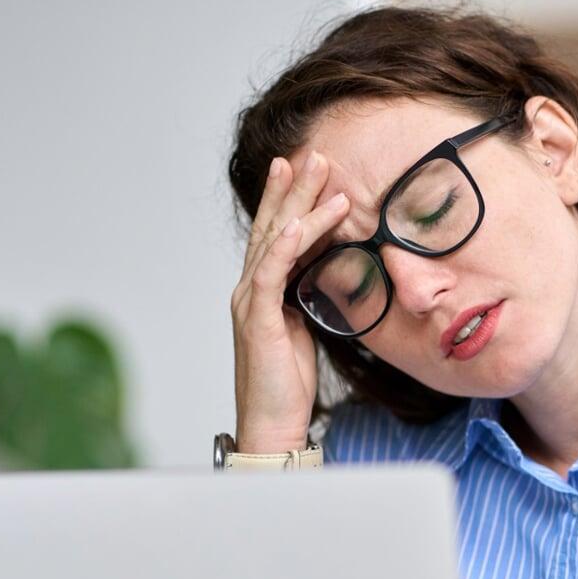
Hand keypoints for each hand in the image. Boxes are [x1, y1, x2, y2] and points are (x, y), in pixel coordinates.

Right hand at [229, 151, 351, 452]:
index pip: (277, 236)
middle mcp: (249, 290)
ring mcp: (250, 301)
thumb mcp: (305, 331)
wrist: (272, 424)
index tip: (309, 171)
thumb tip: (327, 276)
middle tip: (314, 154)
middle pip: (272, 227)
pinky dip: (289, 243)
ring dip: (299, 204)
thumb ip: (307, 299)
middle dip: (294, 188)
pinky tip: (306, 222)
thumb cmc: (288, 386)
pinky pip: (271, 271)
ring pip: (274, 240)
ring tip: (322, 174)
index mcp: (261, 292)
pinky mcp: (256, 318)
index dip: (291, 201)